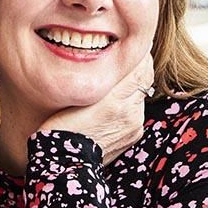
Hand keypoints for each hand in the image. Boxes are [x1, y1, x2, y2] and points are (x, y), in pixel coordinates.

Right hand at [39, 53, 154, 164]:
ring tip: (113, 84)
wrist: (65, 161)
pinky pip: (136, 112)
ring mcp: (134, 125)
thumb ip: (104, 76)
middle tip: (123, 59)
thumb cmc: (63, 124)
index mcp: (117, 99)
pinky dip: (129, 104)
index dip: (139, 54)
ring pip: (140, 95)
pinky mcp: (133, 135)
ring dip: (131, 87)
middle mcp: (131, 112)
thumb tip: (122, 58)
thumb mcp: (80, 94)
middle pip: (144, 80)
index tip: (131, 45)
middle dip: (136, 68)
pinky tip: (112, 105)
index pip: (142, 67)